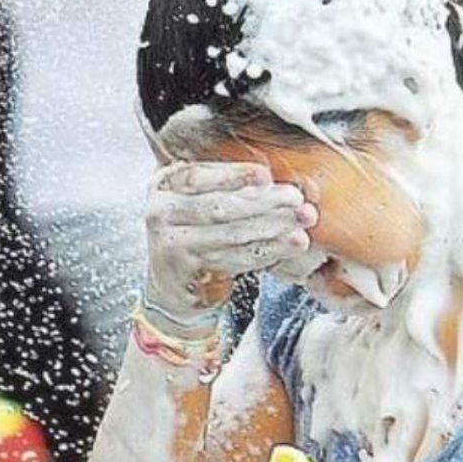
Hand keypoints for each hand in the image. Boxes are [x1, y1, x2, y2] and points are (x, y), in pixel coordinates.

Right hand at [144, 162, 317, 336]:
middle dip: (264, 202)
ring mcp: (171, 244)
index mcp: (166, 185)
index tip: (266, 176)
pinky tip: (288, 246)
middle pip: (220, 206)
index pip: (200, 175)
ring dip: (272, 229)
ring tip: (301, 223)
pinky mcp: (187, 272)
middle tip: (297, 200)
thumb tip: (276, 182)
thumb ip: (225, 189)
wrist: (169, 286)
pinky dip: (266, 252)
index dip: (234, 175)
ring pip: (231, 235)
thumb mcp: (196, 203)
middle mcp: (161, 212)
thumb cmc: (194, 235)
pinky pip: (234, 260)